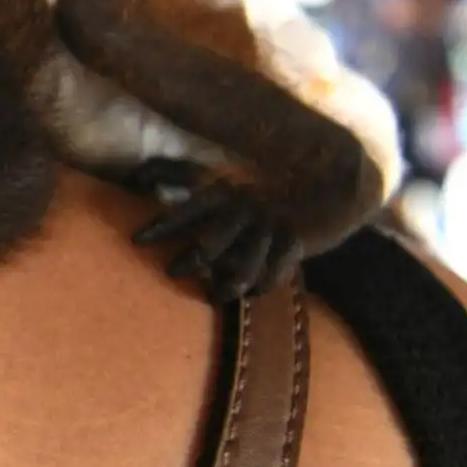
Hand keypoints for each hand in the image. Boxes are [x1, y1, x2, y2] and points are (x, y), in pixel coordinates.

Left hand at [125, 159, 303, 301]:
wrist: (330, 175)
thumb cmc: (264, 177)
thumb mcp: (224, 172)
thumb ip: (184, 174)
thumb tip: (140, 175)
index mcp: (227, 187)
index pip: (186, 209)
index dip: (160, 225)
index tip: (136, 240)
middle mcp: (246, 206)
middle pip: (209, 245)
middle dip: (187, 262)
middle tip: (171, 272)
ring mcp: (272, 226)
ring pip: (241, 267)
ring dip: (224, 285)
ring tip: (212, 294)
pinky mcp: (296, 242)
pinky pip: (274, 274)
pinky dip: (262, 287)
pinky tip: (252, 294)